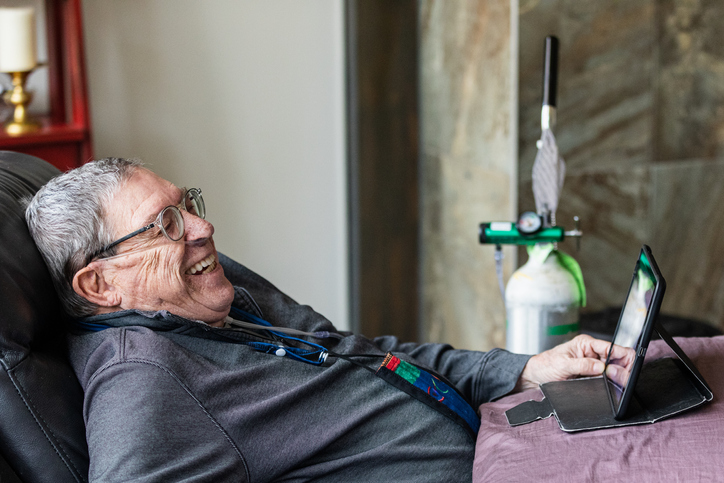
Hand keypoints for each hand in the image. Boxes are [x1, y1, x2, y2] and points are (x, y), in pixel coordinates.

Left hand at [515, 334, 629, 390]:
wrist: (536, 376)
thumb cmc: (546, 365)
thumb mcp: (562, 364)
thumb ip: (582, 365)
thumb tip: (601, 367)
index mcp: (586, 343)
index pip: (613, 348)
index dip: (622, 359)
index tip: (622, 371)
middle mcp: (592, 352)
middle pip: (618, 359)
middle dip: (620, 370)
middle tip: (615, 380)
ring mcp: (593, 364)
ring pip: (615, 371)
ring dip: (615, 378)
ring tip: (609, 384)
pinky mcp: (591, 375)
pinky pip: (607, 379)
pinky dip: (609, 384)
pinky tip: (606, 387)